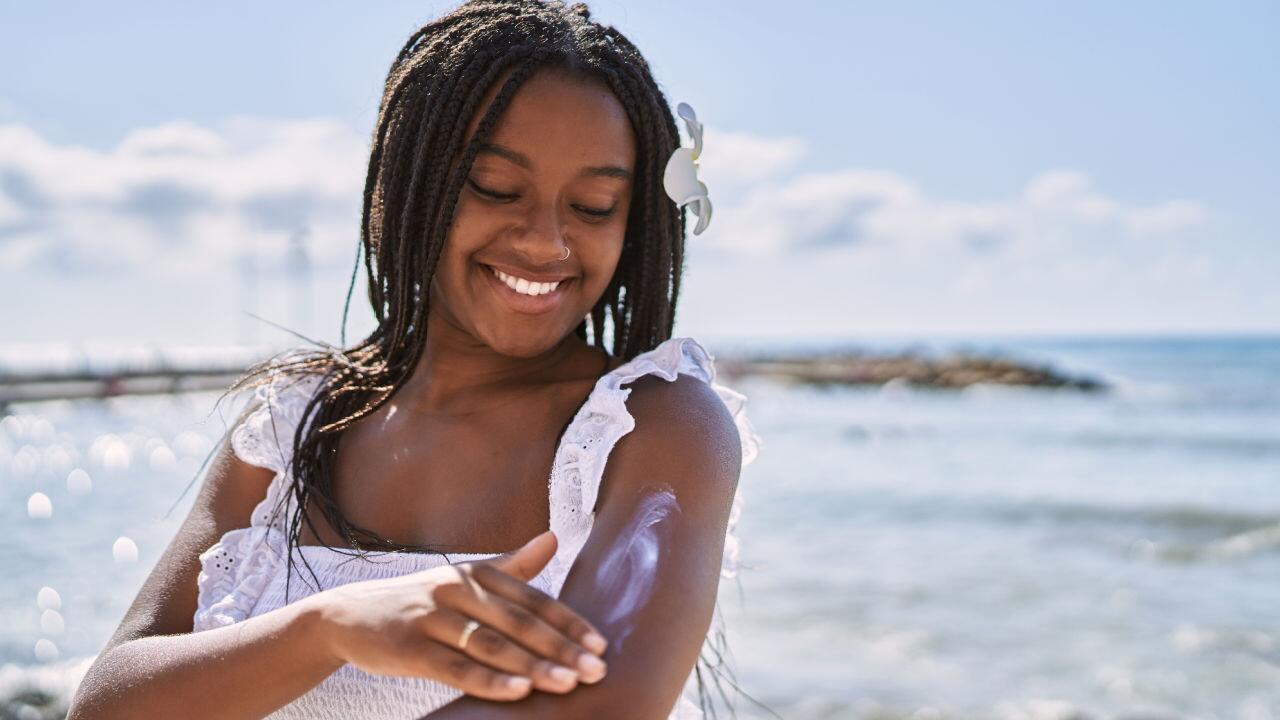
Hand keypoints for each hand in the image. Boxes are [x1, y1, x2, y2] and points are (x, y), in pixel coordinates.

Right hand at [308, 529, 608, 700]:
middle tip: (596, 670)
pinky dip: (489, 679)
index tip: (600, 645)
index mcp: (476, 575)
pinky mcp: (410, 648)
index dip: (568, 622)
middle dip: (560, 648)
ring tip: (567, 683)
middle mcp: (457, 591)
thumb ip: (512, 565)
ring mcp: (433, 618)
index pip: (532, 599)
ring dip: (533, 665)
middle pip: (518, 622)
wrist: (349, 615)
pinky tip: (518, 691)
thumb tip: (554, 537)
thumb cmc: (421, 601)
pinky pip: (456, 667)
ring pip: (491, 645)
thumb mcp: (465, 578)